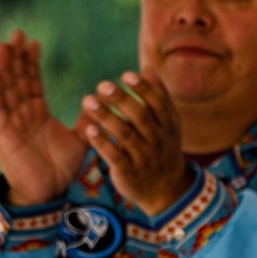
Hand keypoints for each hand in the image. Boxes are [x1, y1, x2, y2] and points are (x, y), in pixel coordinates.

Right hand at [0, 30, 86, 204]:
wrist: (51, 191)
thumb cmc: (62, 167)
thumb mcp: (81, 139)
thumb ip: (90, 120)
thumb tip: (102, 100)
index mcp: (38, 112)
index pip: (32, 81)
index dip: (31, 61)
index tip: (34, 41)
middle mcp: (22, 113)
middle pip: (17, 79)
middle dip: (16, 57)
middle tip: (16, 33)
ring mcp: (11, 121)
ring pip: (6, 89)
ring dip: (4, 67)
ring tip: (3, 46)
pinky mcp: (3, 133)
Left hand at [79, 69, 192, 218]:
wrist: (166, 190)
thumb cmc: (162, 148)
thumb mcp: (168, 123)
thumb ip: (158, 96)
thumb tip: (148, 67)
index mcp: (168, 125)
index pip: (158, 104)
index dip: (143, 89)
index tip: (126, 75)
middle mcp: (158, 140)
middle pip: (141, 117)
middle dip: (122, 100)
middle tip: (103, 85)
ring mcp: (144, 157)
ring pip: (125, 135)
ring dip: (106, 117)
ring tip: (87, 101)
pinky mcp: (128, 172)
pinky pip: (114, 156)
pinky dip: (102, 143)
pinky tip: (89, 130)